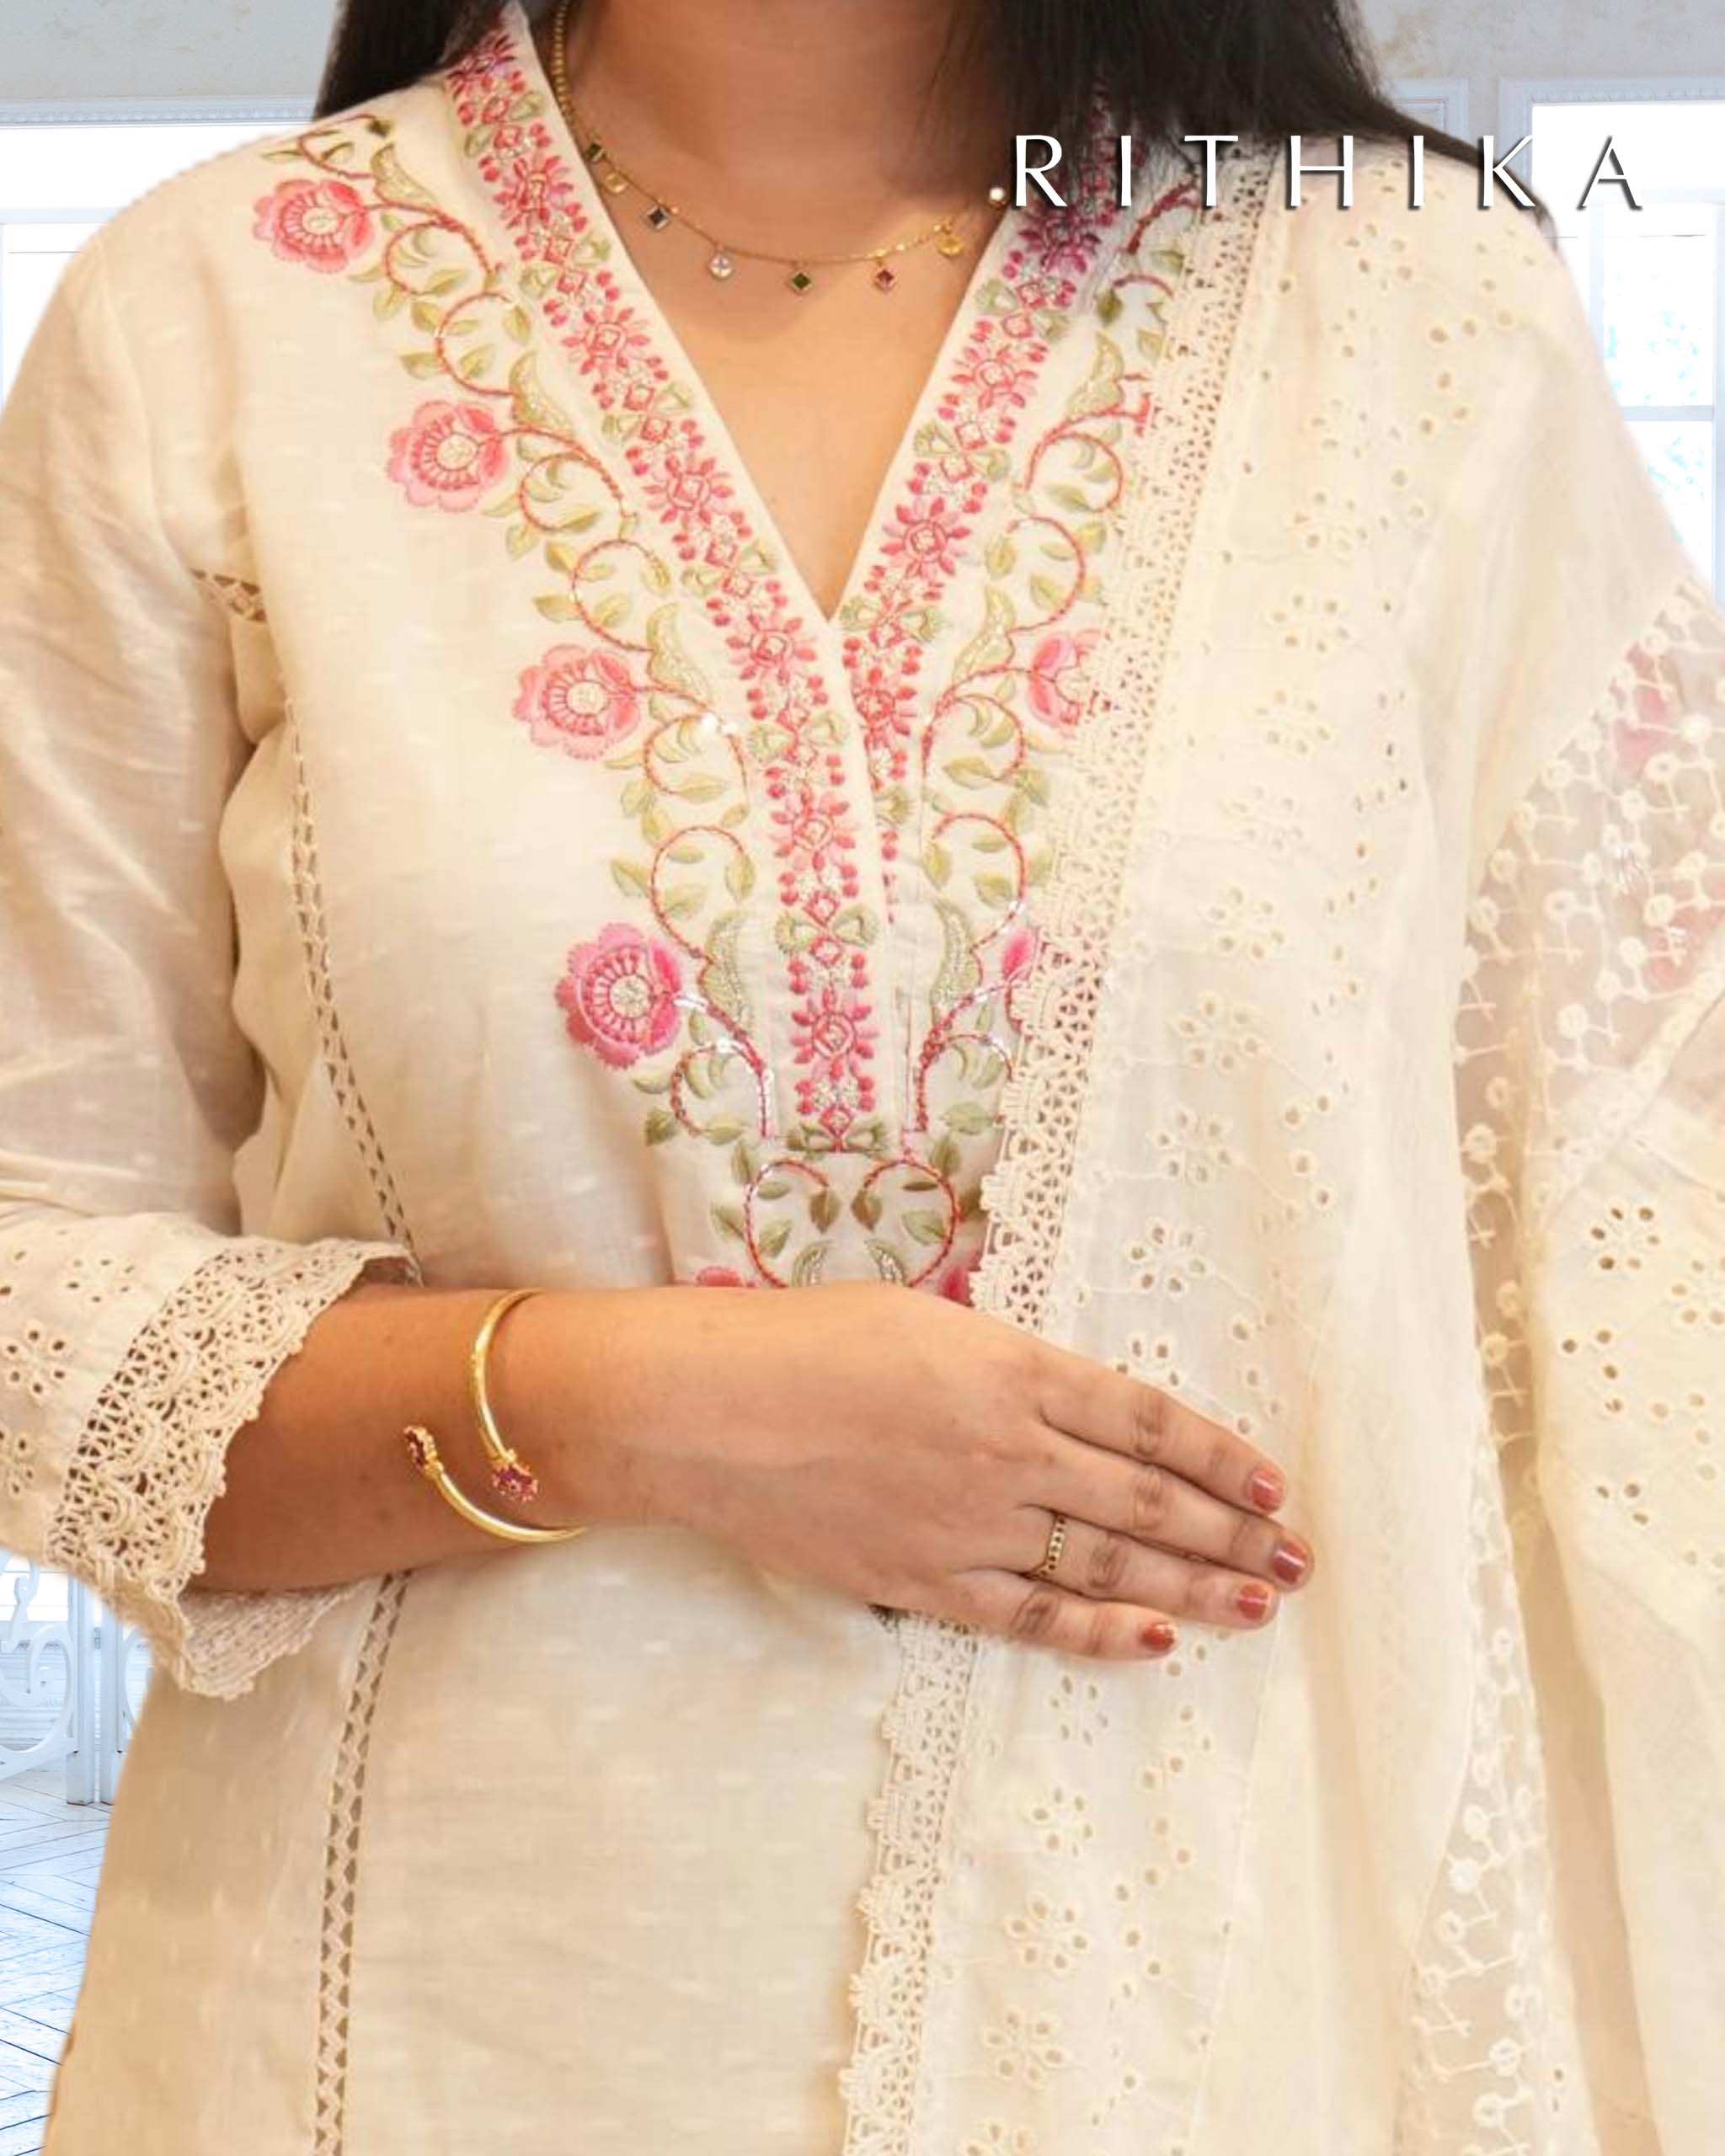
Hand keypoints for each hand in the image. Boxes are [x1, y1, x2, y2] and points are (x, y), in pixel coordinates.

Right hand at [542, 1279, 1315, 1661]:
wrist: (703, 1411)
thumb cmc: (801, 1339)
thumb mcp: (921, 1317)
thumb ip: (1001, 1362)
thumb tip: (1057, 1397)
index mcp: (1013, 1368)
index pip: (1146, 1419)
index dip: (1217, 1456)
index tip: (1271, 1482)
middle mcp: (1011, 1450)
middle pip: (1147, 1502)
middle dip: (1231, 1532)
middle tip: (1295, 1558)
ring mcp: (972, 1523)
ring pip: (1107, 1567)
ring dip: (1192, 1588)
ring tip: (1256, 1604)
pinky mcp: (925, 1581)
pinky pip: (1030, 1616)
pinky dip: (1096, 1634)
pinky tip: (1151, 1643)